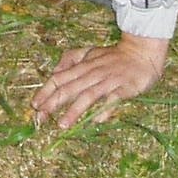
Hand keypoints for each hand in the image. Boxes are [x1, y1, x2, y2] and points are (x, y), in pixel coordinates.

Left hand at [32, 32, 168, 128]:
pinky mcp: (125, 87)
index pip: (60, 78)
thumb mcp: (90, 52)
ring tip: (62, 125)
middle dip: (53, 103)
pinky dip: (104, 109)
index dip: (46, 91)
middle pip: (70, 88)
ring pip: (88, 95)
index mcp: (83, 66)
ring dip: (74, 110)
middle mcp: (93, 73)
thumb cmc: (114, 56)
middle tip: (40, 118)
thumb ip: (71, 58)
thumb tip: (55, 72)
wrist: (143, 52)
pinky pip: (113, 99)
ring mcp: (109, 80)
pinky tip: (96, 121)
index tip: (34, 105)